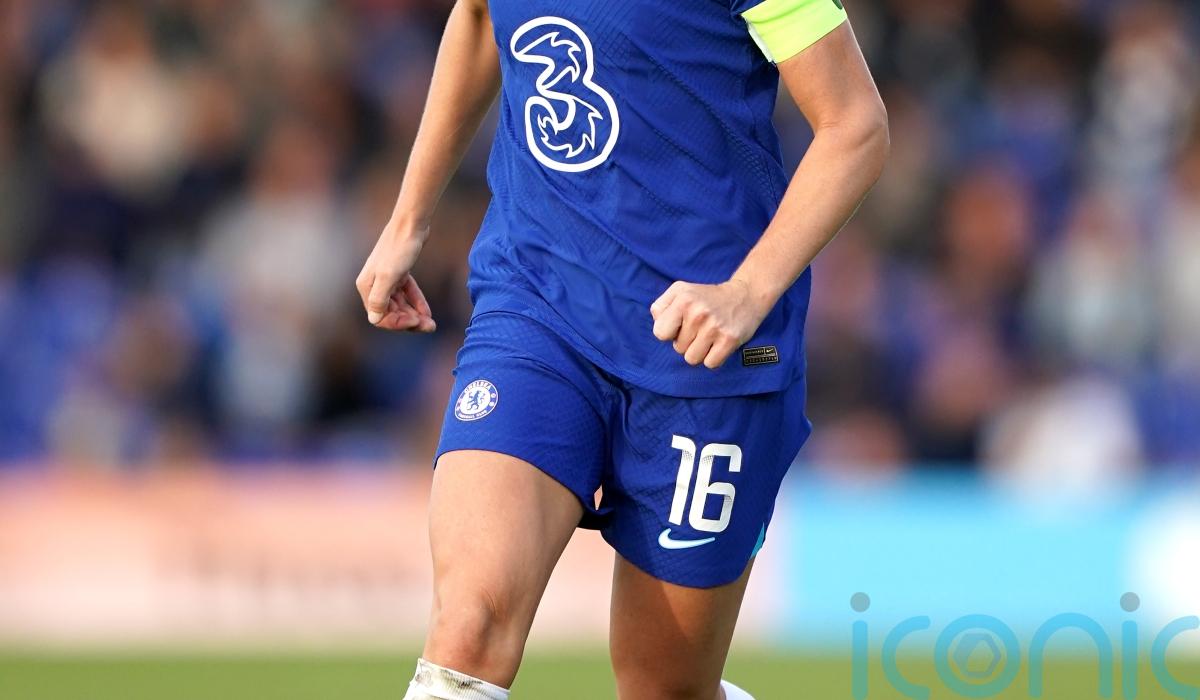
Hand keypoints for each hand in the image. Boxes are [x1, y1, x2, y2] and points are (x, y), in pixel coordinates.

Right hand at [356, 227, 435, 332]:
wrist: (411, 224)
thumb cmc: (399, 248)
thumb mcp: (389, 275)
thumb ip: (380, 298)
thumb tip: (374, 319)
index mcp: (367, 286)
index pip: (379, 317)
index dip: (397, 323)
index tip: (415, 321)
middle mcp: (374, 285)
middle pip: (391, 313)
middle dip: (409, 321)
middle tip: (430, 326)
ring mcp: (387, 279)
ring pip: (400, 305)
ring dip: (414, 315)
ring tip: (431, 323)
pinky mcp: (399, 273)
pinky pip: (407, 294)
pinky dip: (417, 303)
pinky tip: (428, 312)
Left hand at [650, 279, 771, 368]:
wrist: (744, 296)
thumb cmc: (706, 297)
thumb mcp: (680, 291)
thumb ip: (661, 307)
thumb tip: (658, 327)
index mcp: (683, 298)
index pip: (660, 333)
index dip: (669, 333)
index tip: (680, 325)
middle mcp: (697, 312)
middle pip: (678, 348)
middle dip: (687, 341)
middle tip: (700, 328)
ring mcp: (714, 327)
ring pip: (692, 359)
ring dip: (699, 351)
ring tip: (708, 336)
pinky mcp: (729, 339)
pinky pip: (710, 363)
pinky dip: (713, 357)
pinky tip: (718, 343)